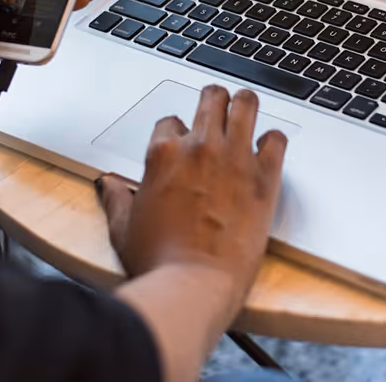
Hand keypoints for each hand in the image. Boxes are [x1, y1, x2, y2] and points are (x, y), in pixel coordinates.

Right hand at [98, 85, 286, 324]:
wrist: (193, 286)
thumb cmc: (158, 262)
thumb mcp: (123, 228)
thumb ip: (116, 198)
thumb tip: (108, 185)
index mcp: (164, 153)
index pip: (171, 121)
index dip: (176, 132)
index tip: (182, 143)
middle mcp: (200, 146)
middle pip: (211, 98)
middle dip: (213, 100)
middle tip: (217, 109)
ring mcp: (234, 157)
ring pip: (246, 103)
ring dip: (244, 104)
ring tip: (245, 110)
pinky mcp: (264, 176)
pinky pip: (277, 139)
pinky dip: (273, 140)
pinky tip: (268, 149)